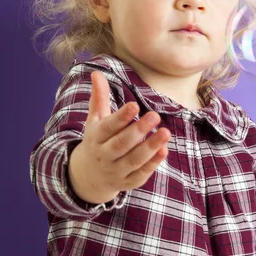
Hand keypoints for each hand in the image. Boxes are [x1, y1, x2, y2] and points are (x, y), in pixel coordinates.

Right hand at [68, 70, 170, 203]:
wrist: (89, 176)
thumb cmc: (98, 141)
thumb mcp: (95, 120)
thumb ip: (99, 97)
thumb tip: (96, 72)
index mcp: (95, 138)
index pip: (108, 127)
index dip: (121, 117)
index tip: (135, 105)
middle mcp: (104, 156)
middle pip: (121, 144)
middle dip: (138, 131)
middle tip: (155, 115)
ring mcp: (116, 171)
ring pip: (133, 160)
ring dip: (150, 147)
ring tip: (166, 132)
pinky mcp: (128, 182)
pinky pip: (141, 174)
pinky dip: (153, 164)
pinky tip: (165, 150)